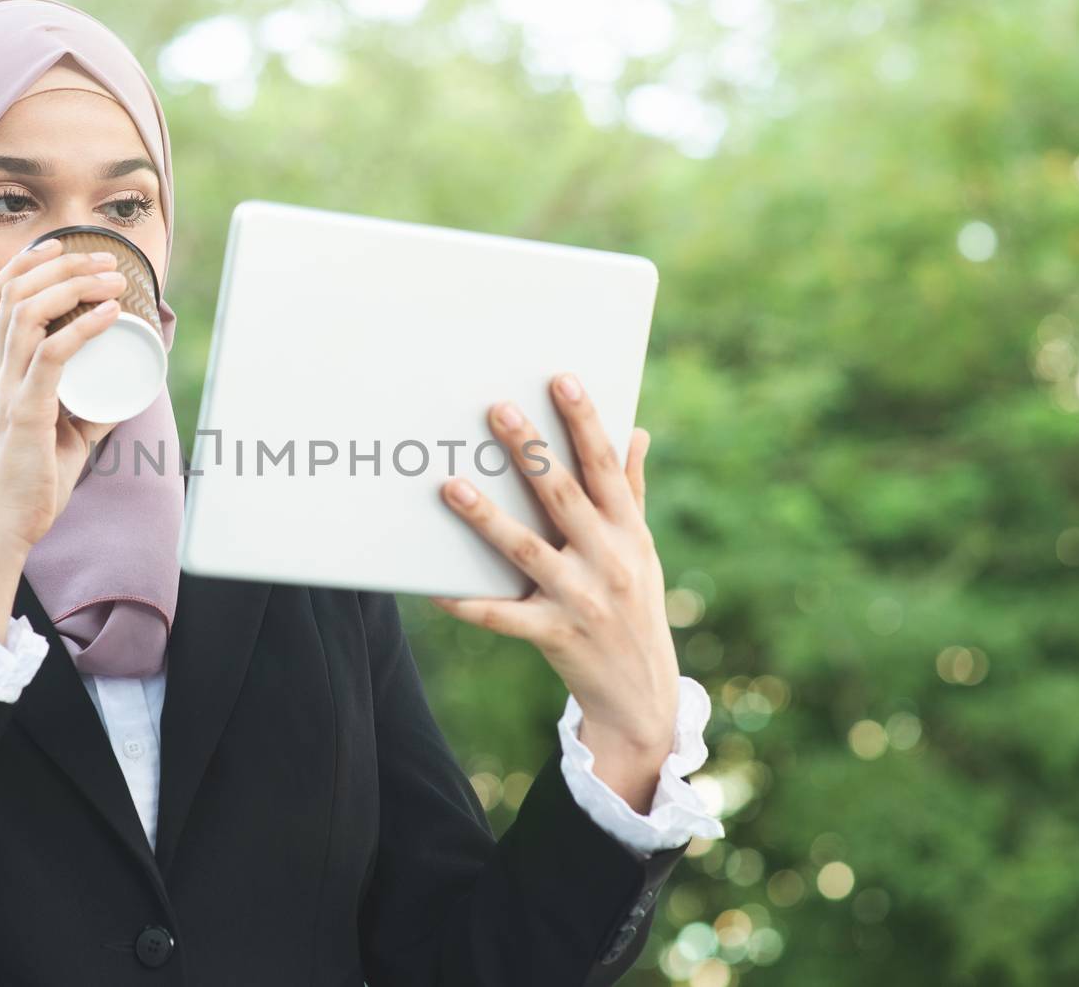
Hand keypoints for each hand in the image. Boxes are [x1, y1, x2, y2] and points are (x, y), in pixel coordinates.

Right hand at [0, 236, 128, 556]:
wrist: (4, 529)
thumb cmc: (31, 484)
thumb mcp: (67, 436)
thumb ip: (88, 411)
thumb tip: (129, 393)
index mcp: (0, 373)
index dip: (25, 263)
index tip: (63, 247)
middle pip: (14, 293)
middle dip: (61, 264)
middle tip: (105, 261)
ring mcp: (7, 391)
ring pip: (27, 313)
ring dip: (72, 286)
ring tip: (112, 279)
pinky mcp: (23, 414)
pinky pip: (50, 356)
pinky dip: (82, 328)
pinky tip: (111, 315)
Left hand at [429, 374, 679, 811]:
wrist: (643, 697)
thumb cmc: (634, 607)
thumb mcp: (641, 549)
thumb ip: (632, 492)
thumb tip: (635, 431)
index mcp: (629, 532)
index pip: (605, 467)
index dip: (585, 422)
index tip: (563, 381)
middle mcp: (609, 560)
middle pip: (563, 495)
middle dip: (529, 451)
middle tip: (495, 409)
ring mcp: (581, 600)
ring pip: (525, 550)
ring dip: (486, 517)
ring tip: (451, 485)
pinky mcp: (555, 637)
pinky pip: (503, 616)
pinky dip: (469, 602)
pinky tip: (435, 587)